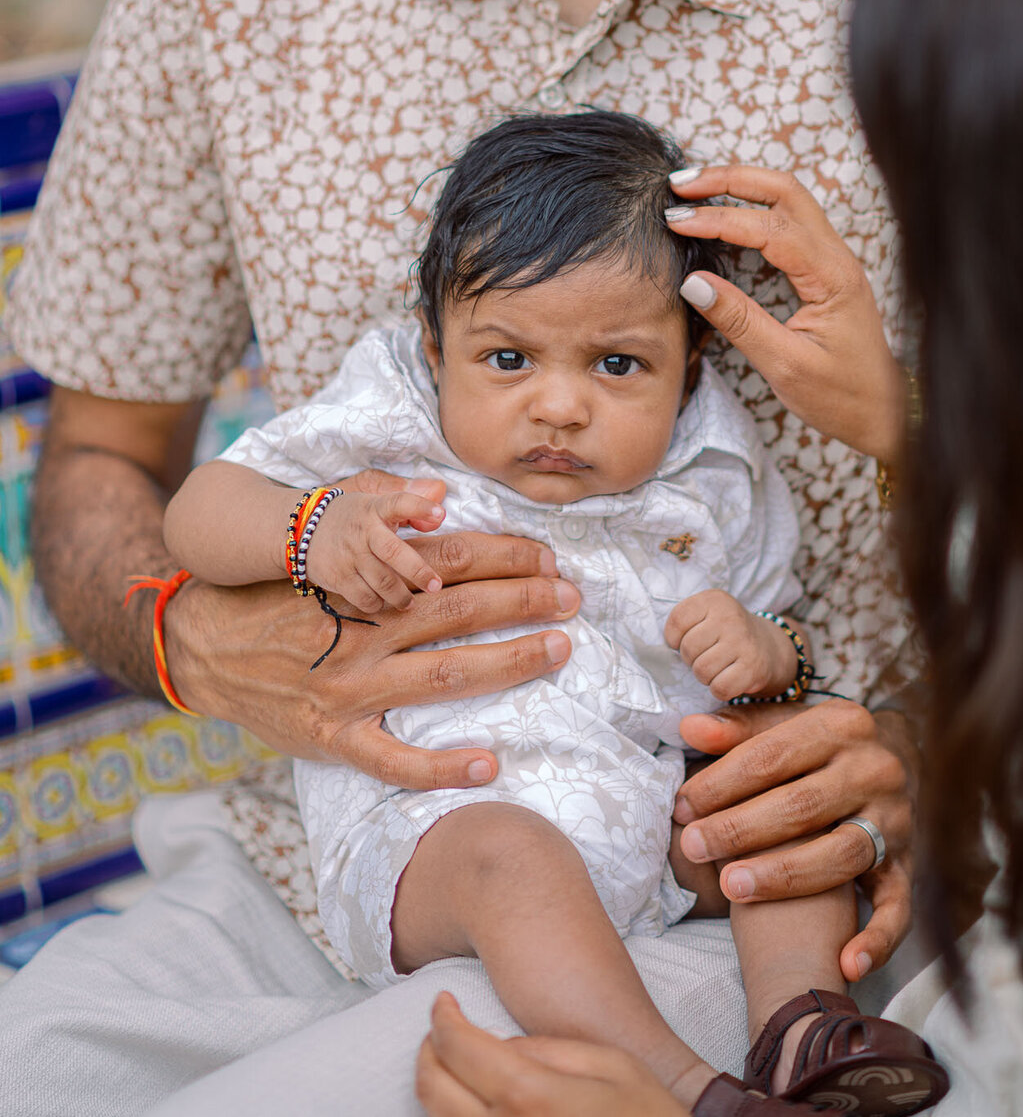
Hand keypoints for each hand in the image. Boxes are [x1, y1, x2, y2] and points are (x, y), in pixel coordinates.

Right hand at [167, 470, 581, 790]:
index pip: (447, 561)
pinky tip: (490, 763)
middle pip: (458, 611)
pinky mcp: (333, 738)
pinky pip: (394, 761)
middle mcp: (361, 633)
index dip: (503, 556)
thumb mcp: (319, 550)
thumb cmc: (273, 594)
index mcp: (361, 583)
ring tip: (557, 649)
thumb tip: (440, 503)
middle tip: (573, 596)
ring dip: (508, 663)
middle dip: (523, 600)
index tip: (549, 556)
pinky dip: (443, 767)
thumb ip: (378, 528)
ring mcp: (349, 690)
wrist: (202, 647)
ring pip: (442, 677)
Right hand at [304, 477, 446, 612]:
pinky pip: (365, 598)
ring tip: (409, 602)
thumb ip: (407, 501)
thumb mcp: (374, 500)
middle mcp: (364, 532)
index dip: (420, 507)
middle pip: (395, 553)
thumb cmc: (351, 516)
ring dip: (401, 597)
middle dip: (418, 572)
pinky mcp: (338, 577)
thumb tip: (438, 511)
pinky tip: (382, 602)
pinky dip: (378, 604)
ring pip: (383, 583)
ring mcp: (350, 556)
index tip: (441, 514)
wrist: (300, 529)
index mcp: (375, 508)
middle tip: (435, 586)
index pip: (400, 502)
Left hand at [415, 992, 689, 1115]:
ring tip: (452, 1064)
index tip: (443, 1002)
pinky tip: (472, 1103)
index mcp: (531, 1097)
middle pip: (433, 1089)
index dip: (442, 1018)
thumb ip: (547, 1049)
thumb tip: (497, 1047)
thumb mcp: (610, 1065)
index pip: (458, 1049)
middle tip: (439, 1030)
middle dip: (428, 1052)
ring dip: (436, 1089)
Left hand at [664, 590, 795, 700]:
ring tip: (717, 666)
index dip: (674, 638)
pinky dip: (719, 689)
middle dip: (692, 659)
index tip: (684, 640)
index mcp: (714, 599)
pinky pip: (720, 688)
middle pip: (688, 649)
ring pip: (702, 671)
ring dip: (705, 676)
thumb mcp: (706, 614)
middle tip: (706, 655)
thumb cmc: (725, 632)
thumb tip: (661, 651)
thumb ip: (683, 623)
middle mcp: (730, 617)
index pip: (677, 620)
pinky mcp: (753, 667)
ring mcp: (743, 642)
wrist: (767, 646)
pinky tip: (728, 678)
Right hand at [665, 164, 904, 461]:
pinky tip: (723, 214)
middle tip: (680, 186)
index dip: (720, 219)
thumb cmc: (843, 396)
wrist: (884, 414)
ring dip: (740, 186)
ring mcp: (832, 259)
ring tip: (693, 191)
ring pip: (787, 198)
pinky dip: (752, 207)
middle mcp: (837, 257)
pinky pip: (788, 221)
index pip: (771, 227)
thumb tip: (693, 284)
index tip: (677, 223)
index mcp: (832, 277)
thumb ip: (740, 322)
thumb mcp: (786, 366)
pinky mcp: (824, 268)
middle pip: (783, 191)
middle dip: (730, 179)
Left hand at [673, 699, 913, 981]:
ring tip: (731, 887)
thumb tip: (691, 728)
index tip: (683, 805)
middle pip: (802, 805)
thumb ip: (739, 729)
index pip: (772, 754)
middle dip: (740, 828)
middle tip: (693, 845)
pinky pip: (898, 908)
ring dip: (783, 876)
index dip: (722, 782)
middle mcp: (874, 770)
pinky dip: (878, 939)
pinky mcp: (908, 865)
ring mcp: (895, 820)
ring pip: (840, 854)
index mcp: (841, 725)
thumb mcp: (787, 724)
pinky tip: (847, 965)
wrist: (901, 758)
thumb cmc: (821, 746)